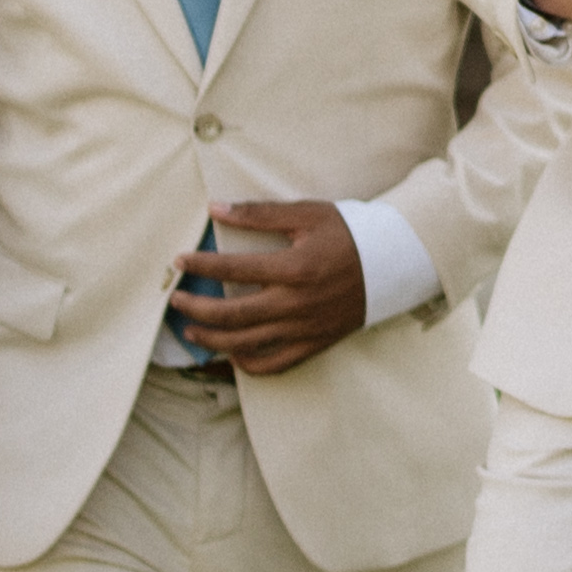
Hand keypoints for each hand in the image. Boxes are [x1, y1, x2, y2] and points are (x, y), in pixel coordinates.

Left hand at [171, 199, 368, 376]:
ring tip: (191, 331)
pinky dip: (247, 364)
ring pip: (246, 344)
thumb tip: (217, 208)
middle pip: (231, 314)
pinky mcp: (315, 343)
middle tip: (177, 299)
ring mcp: (305, 327)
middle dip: (196, 309)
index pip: (232, 269)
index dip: (199, 266)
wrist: (394, 263)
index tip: (179, 262)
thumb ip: (260, 213)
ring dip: (212, 339)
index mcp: (294, 268)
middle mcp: (297, 303)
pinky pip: (274, 364)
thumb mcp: (308, 214)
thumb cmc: (350, 234)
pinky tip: (231, 354)